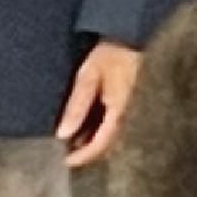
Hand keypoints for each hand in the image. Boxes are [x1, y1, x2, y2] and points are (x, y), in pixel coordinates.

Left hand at [57, 39, 144, 165]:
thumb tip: (63, 134)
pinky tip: (88, 125)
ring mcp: (133, 110)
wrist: (132, 36)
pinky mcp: (132, 104)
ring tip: (74, 140)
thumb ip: (77, 106)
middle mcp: (130, 115)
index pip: (101, 144)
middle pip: (108, 144)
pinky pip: (116, 124)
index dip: (83, 156)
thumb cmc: (111, 54)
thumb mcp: (88, 77)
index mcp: (120, 111)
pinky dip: (101, 129)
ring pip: (113, 135)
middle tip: (67, 152)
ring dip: (94, 141)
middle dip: (88, 151)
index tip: (66, 161)